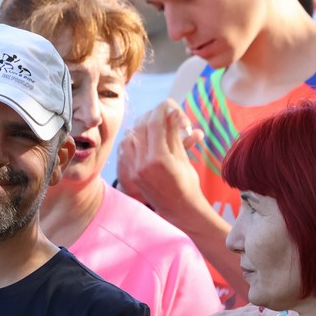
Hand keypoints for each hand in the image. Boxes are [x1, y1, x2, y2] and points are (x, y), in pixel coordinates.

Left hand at [116, 100, 207, 227]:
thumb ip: (174, 133)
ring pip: (132, 135)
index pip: (155, 122)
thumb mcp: (183, 157)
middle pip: (141, 126)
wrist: (180, 210)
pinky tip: (147, 140)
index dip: (162, 109)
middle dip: (153, 116)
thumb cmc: (188, 184)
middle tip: (165, 115)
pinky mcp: (131, 174)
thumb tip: (172, 112)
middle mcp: (143, 163)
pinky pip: (127, 148)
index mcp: (159, 158)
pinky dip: (136, 139)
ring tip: (158, 127)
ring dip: (144, 126)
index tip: (169, 104)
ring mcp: (134, 169)